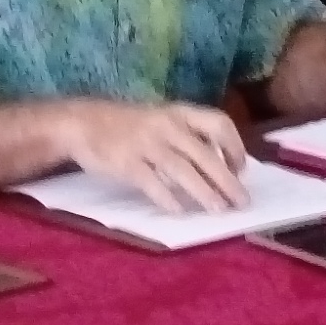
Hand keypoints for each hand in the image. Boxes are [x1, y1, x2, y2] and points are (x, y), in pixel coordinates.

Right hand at [62, 101, 249, 212]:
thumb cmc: (130, 125)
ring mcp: (146, 144)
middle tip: (241, 202)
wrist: (83, 122)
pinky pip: (152, 183)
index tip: (241, 169)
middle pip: (205, 155)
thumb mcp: (163, 119)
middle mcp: (167, 126)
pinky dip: (168, 199)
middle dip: (227, 181)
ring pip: (182, 171)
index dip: (235, 146)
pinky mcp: (126, 162)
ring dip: (204, 193)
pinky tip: (180, 212)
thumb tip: (223, 167)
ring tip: (218, 210)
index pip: (219, 123)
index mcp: (180, 112)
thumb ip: (189, 136)